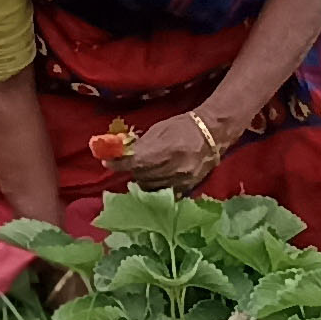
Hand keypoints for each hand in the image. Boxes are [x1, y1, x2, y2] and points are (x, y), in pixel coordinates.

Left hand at [115, 106, 231, 192]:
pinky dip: (155, 187)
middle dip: (130, 170)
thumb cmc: (183, 127)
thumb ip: (140, 144)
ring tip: (142, 169)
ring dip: (142, 178)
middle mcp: (174, 167)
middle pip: (141, 175)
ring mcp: (181, 180)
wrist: (213, 133)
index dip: (118, 163)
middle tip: (127, 163)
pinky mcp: (187, 188)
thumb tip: (120, 152)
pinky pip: (164, 192)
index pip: (135, 162)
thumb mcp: (159, 129)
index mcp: (166, 149)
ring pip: (150, 186)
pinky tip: (154, 179)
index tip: (107, 161)